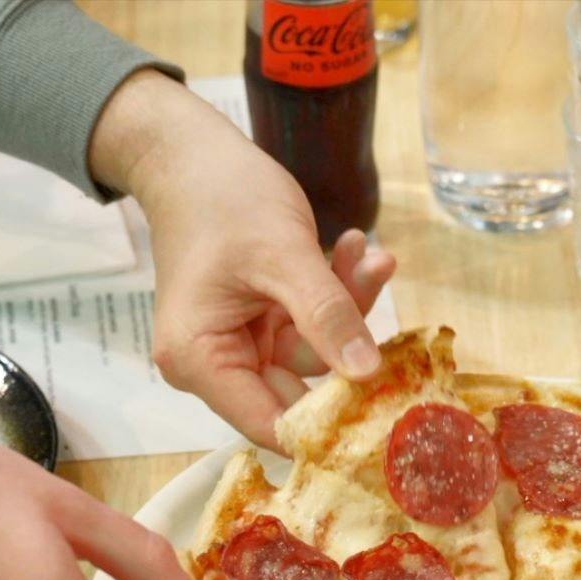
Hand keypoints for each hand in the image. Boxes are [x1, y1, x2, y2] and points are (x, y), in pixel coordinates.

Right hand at [89, 70, 394, 448]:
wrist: (193, 155)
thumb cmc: (223, 198)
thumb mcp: (282, 255)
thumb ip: (326, 316)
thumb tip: (367, 375)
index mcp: (199, 360)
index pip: (270, 422)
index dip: (327, 422)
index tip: (387, 400)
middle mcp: (213, 364)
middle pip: (298, 386)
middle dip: (345, 338)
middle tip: (378, 277)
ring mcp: (239, 344)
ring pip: (313, 351)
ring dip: (347, 303)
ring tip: (371, 252)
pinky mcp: (261, 324)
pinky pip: (310, 325)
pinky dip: (335, 292)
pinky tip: (354, 249)